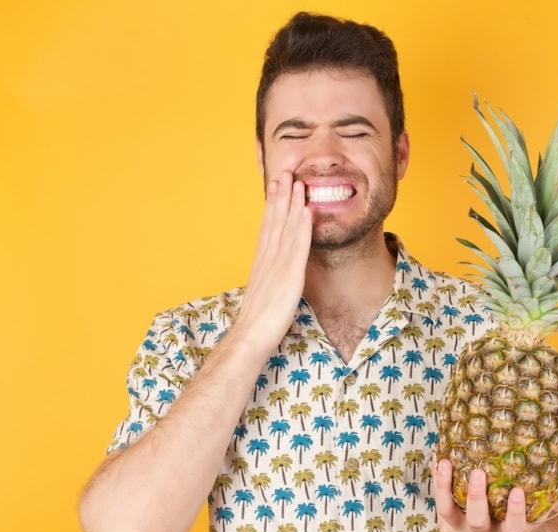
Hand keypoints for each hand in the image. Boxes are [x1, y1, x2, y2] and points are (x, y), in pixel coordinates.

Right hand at [232, 170, 311, 346]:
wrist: (251, 335)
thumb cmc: (258, 320)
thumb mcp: (265, 291)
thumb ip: (269, 276)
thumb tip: (274, 271)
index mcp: (262, 261)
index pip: (267, 225)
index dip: (273, 203)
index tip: (276, 184)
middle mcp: (268, 258)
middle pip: (275, 220)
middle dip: (281, 195)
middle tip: (285, 171)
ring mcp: (278, 265)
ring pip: (286, 227)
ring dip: (292, 203)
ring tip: (298, 181)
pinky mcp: (290, 275)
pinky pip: (297, 247)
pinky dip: (302, 228)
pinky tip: (306, 211)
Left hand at [432, 458, 557, 531]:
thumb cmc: (513, 529)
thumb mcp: (534, 521)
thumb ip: (553, 499)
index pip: (515, 527)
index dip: (516, 511)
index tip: (519, 491)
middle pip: (478, 520)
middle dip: (477, 497)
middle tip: (478, 472)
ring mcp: (461, 531)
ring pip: (450, 511)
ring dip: (446, 486)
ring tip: (447, 462)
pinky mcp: (445, 524)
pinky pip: (438, 501)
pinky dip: (437, 480)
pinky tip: (438, 458)